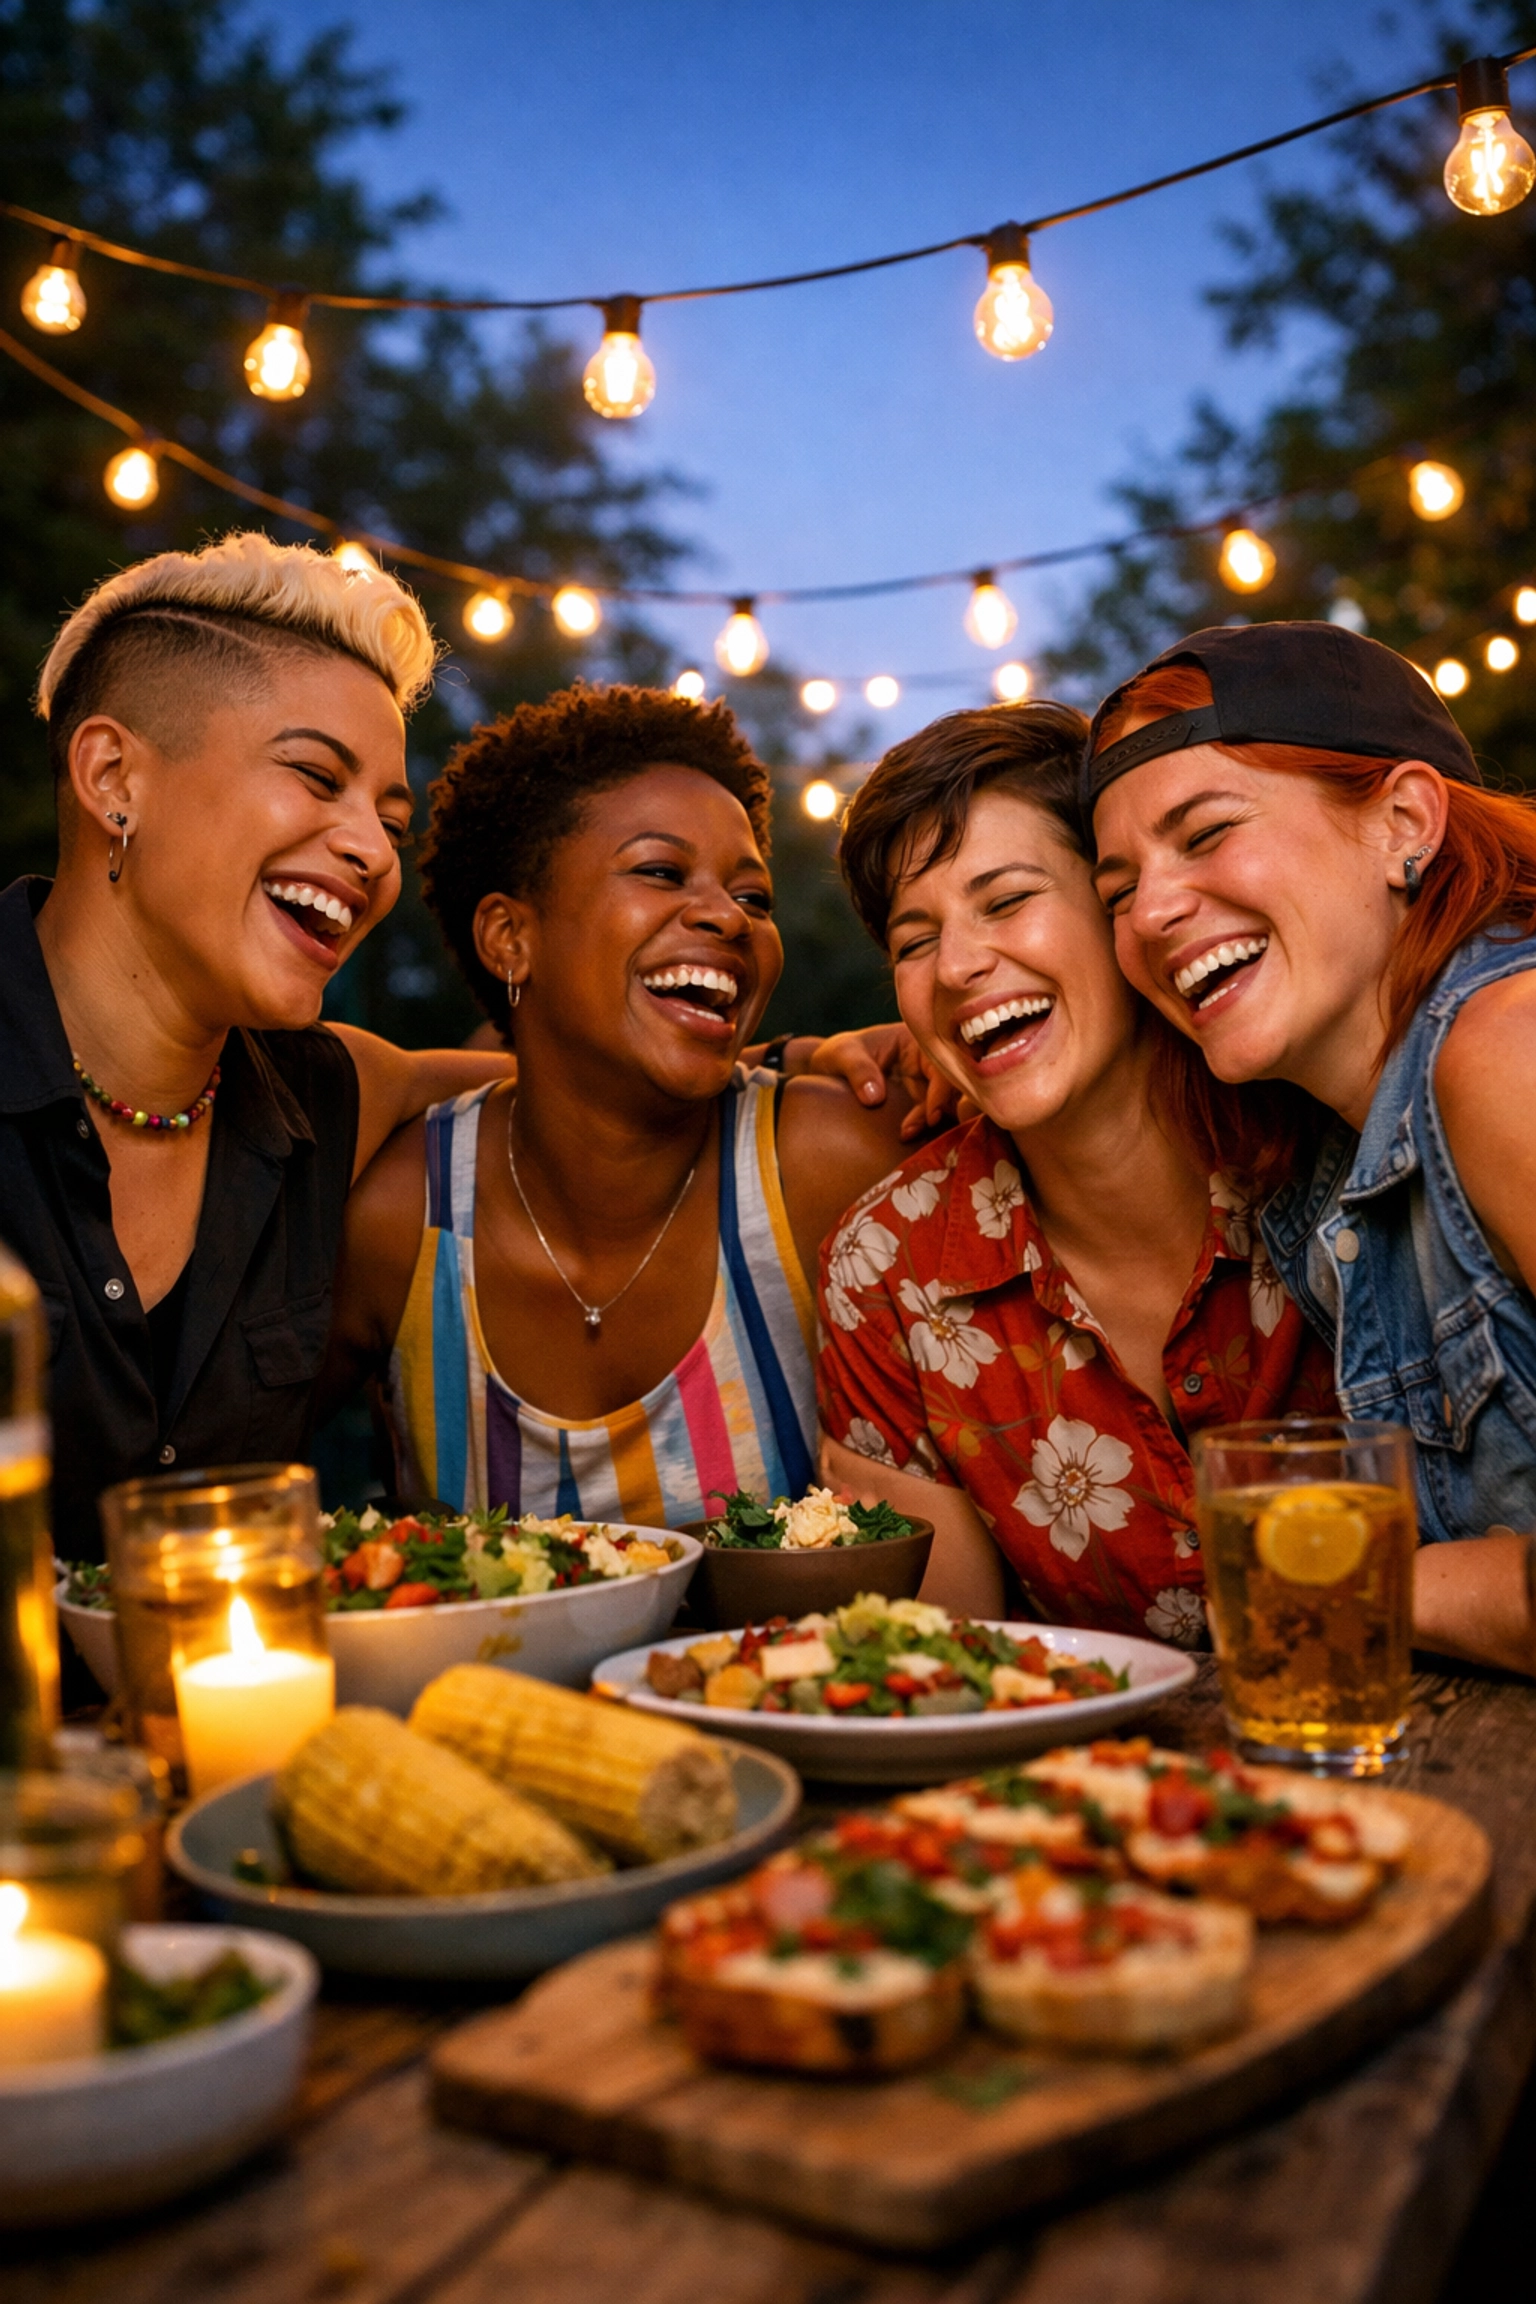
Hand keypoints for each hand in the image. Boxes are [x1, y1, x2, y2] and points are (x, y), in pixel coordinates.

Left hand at [792, 1023, 968, 1140]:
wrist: (826, 1074)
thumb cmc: (837, 1055)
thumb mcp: (841, 1055)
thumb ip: (857, 1070)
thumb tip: (874, 1097)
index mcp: (917, 1041)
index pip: (941, 1064)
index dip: (942, 1090)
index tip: (930, 1117)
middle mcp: (929, 1062)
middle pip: (953, 1088)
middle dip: (941, 1111)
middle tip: (912, 1132)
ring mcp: (927, 1085)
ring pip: (948, 1107)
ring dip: (936, 1125)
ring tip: (906, 1138)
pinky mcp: (921, 1105)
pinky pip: (935, 1120)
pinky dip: (930, 1132)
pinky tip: (917, 1144)